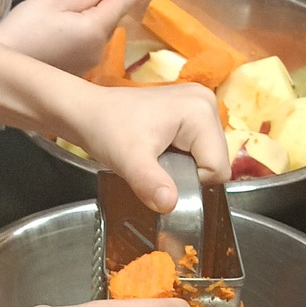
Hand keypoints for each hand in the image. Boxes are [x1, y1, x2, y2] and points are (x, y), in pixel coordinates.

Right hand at [0, 0, 144, 73]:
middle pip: (109, 19)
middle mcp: (99, 49)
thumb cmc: (25, 27)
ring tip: (65, 4)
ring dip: (89, 17)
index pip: (121, 5)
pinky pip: (86, 45)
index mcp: (96, 29)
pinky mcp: (77, 71)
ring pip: (97, 32)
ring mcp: (89, 63)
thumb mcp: (53, 0)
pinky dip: (81, 32)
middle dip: (101, 1)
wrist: (3, 63)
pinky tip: (61, 26)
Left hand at [73, 80, 228, 212]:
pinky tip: (160, 151)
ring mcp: (199, 103)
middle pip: (216, 161)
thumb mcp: (128, 160)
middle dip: (187, 174)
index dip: (191, 182)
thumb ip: (151, 183)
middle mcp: (207, 102)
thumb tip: (170, 205)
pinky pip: (198, 147)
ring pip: (207, 157)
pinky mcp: (190, 110)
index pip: (218, 168)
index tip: (161, 174)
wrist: (87, 112)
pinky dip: (181, 157)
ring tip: (156, 158)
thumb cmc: (106, 130)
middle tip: (156, 166)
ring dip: (184, 166)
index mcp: (201, 111)